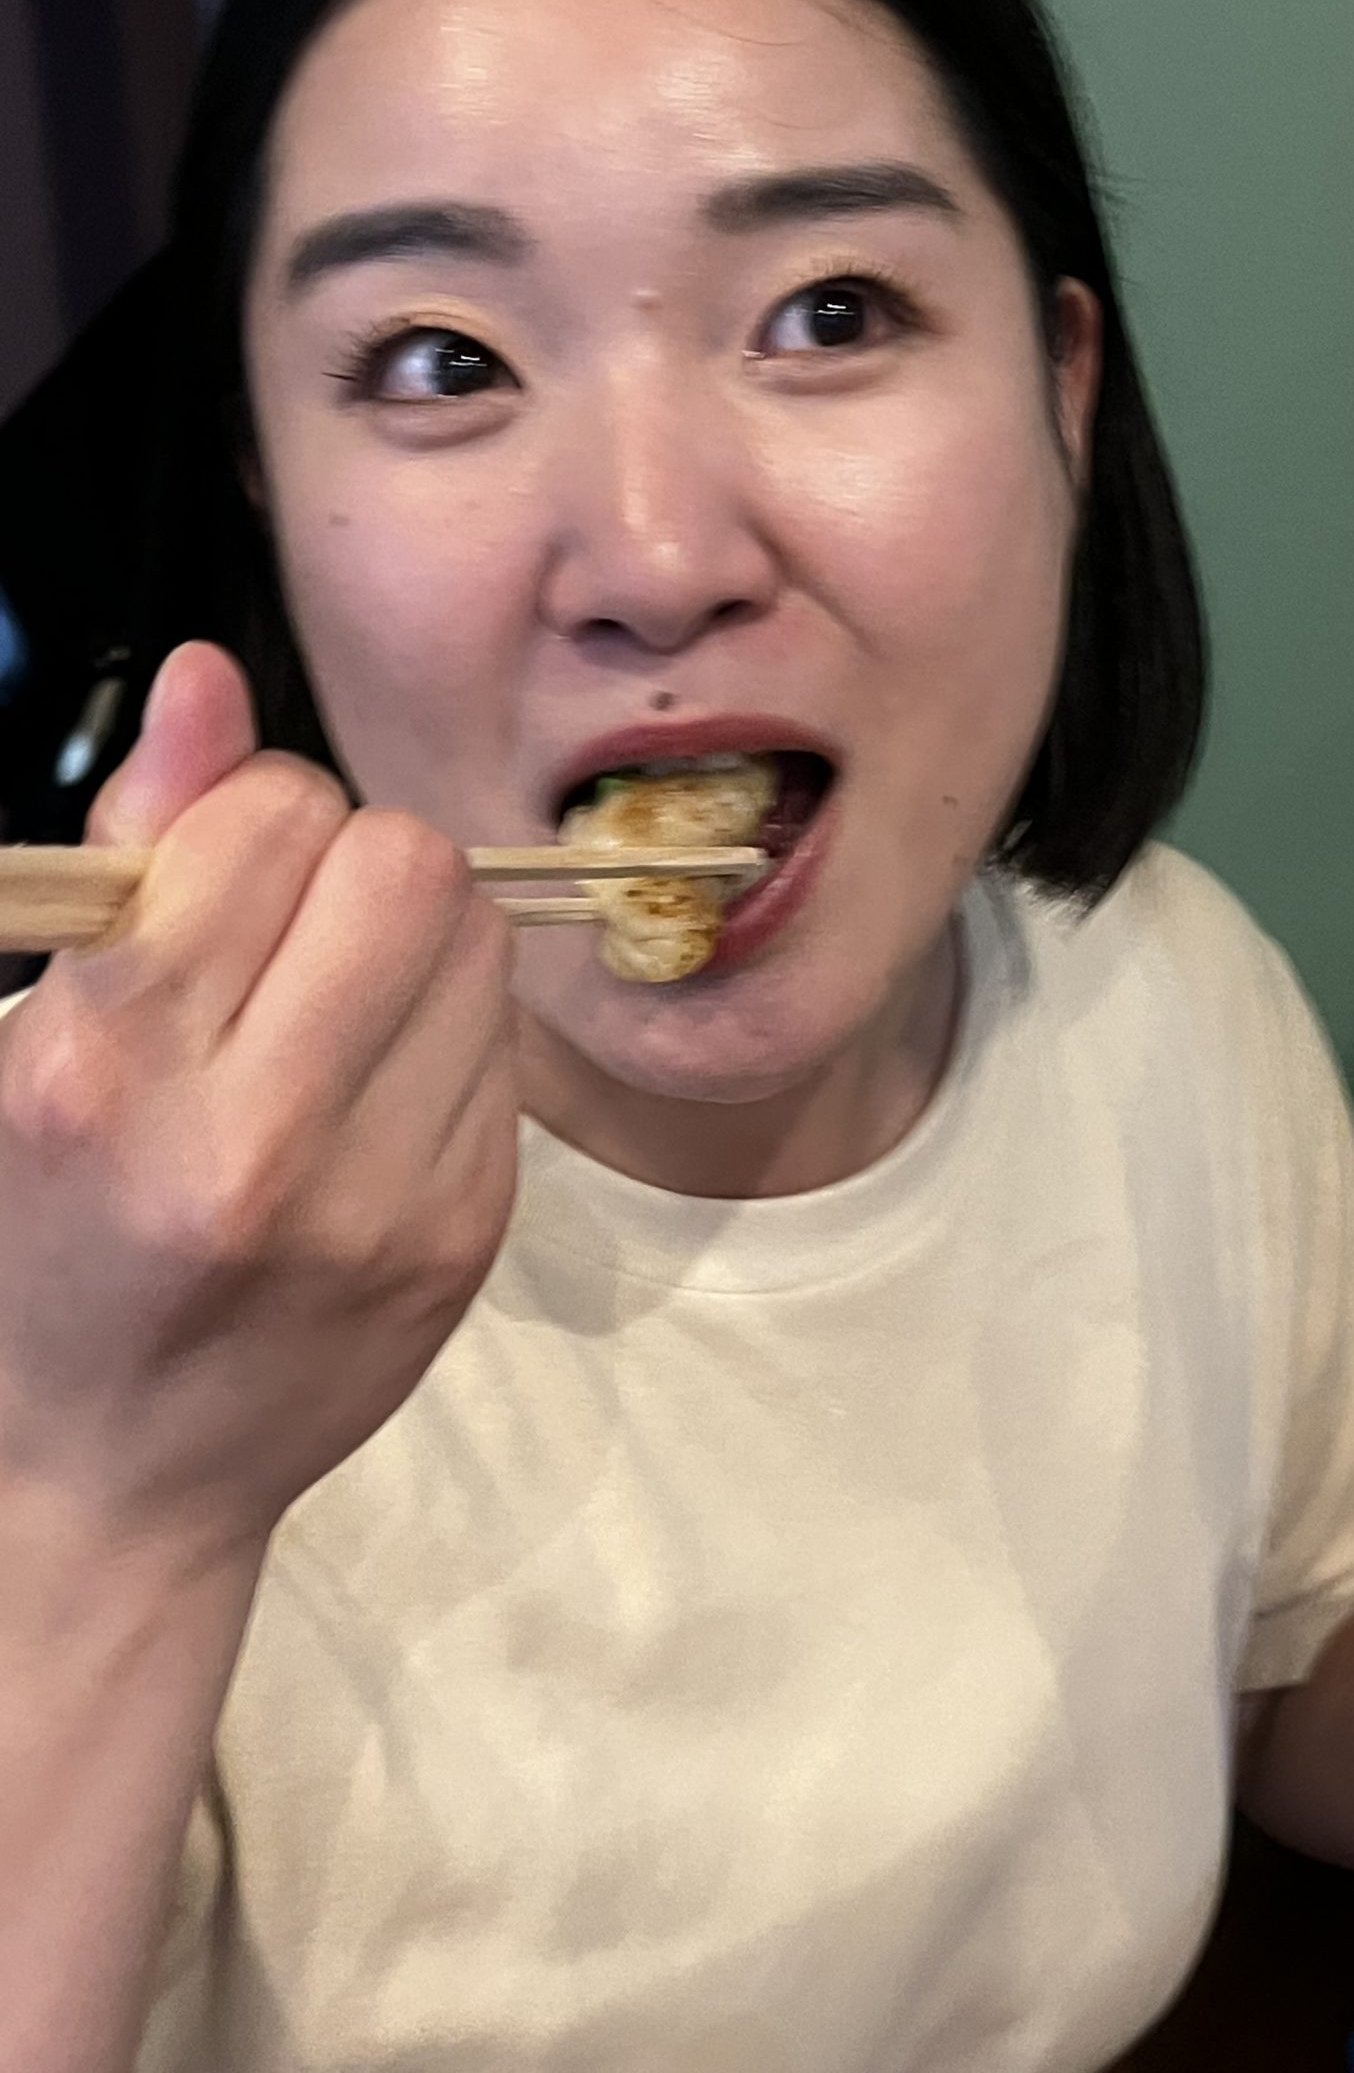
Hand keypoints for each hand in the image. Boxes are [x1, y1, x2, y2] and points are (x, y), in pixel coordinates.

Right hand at [0, 642, 518, 1572]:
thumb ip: (136, 851)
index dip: (254, 812)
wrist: (106, 1480)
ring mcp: (381, 1203)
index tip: (217, 871)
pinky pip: (504, 1046)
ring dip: (415, 935)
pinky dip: (447, 1033)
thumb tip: (212, 676)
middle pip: (409, 865)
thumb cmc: (42, 1239)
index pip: (278, 820)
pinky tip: (370, 1092)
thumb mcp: (37, 1038)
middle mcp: (254, 1143)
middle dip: (352, 857)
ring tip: (331, 1007)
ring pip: (479, 941)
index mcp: (112, 1073)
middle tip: (290, 927)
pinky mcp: (465, 1236)